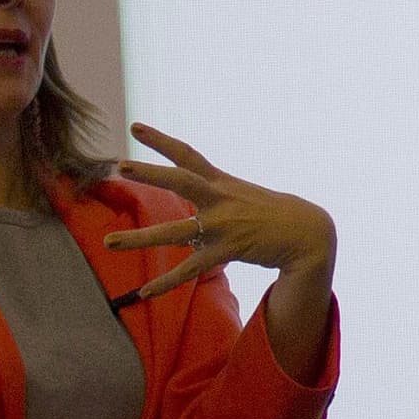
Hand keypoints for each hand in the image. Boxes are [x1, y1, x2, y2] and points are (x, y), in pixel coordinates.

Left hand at [103, 124, 337, 302]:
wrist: (308, 232)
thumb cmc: (272, 212)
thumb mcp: (242, 193)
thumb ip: (214, 192)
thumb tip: (194, 196)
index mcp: (221, 182)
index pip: (187, 154)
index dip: (160, 140)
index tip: (134, 127)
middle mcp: (220, 199)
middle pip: (180, 181)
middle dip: (150, 173)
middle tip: (120, 165)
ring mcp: (223, 225)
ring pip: (174, 232)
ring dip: (139, 238)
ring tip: (109, 241)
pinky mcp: (228, 250)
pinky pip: (190, 270)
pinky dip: (165, 282)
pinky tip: (144, 292)